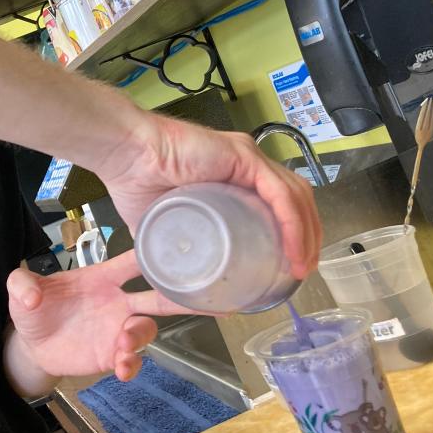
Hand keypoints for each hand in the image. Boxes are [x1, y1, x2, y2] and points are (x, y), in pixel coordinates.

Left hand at [6, 251, 205, 382]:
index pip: (132, 261)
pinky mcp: (111, 354)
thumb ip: (21, 284)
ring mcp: (118, 328)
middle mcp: (118, 300)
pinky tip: (121, 369)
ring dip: (140, 336)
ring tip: (124, 346)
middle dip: (181, 295)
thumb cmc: (34, 308)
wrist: (30, 345)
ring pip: (146, 328)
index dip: (152, 253)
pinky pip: (131, 360)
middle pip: (157, 295)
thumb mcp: (20, 290)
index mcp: (101, 277)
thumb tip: (30, 294)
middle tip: (205, 298)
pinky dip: (130, 364)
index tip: (175, 247)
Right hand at [95, 115, 321, 278]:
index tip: (291, 263)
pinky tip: (293, 249)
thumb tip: (172, 277)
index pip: (278, 201)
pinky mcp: (244, 158)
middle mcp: (246, 163)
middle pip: (295, 198)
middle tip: (302, 268)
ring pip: (295, 196)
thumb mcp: (160, 223)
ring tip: (301, 266)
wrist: (124, 155)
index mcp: (231, 175)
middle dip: (308, 235)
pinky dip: (292, 224)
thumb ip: (172, 243)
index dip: (292, 231)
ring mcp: (248, 158)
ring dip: (306, 234)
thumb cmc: (134, 181)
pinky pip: (280, 194)